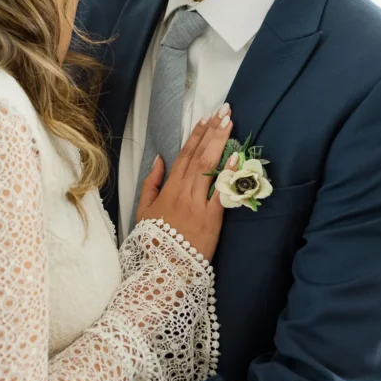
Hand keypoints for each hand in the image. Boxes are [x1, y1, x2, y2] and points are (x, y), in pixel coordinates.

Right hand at [136, 104, 235, 259]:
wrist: (164, 269)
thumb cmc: (154, 240)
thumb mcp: (144, 211)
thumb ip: (151, 184)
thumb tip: (159, 159)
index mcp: (168, 189)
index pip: (184, 155)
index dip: (196, 134)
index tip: (206, 117)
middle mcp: (184, 192)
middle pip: (199, 156)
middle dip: (212, 131)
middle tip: (224, 111)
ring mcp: (198, 205)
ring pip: (209, 168)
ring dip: (220, 143)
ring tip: (230, 123)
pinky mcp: (212, 219)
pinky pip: (221, 193)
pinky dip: (228, 174)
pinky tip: (236, 157)